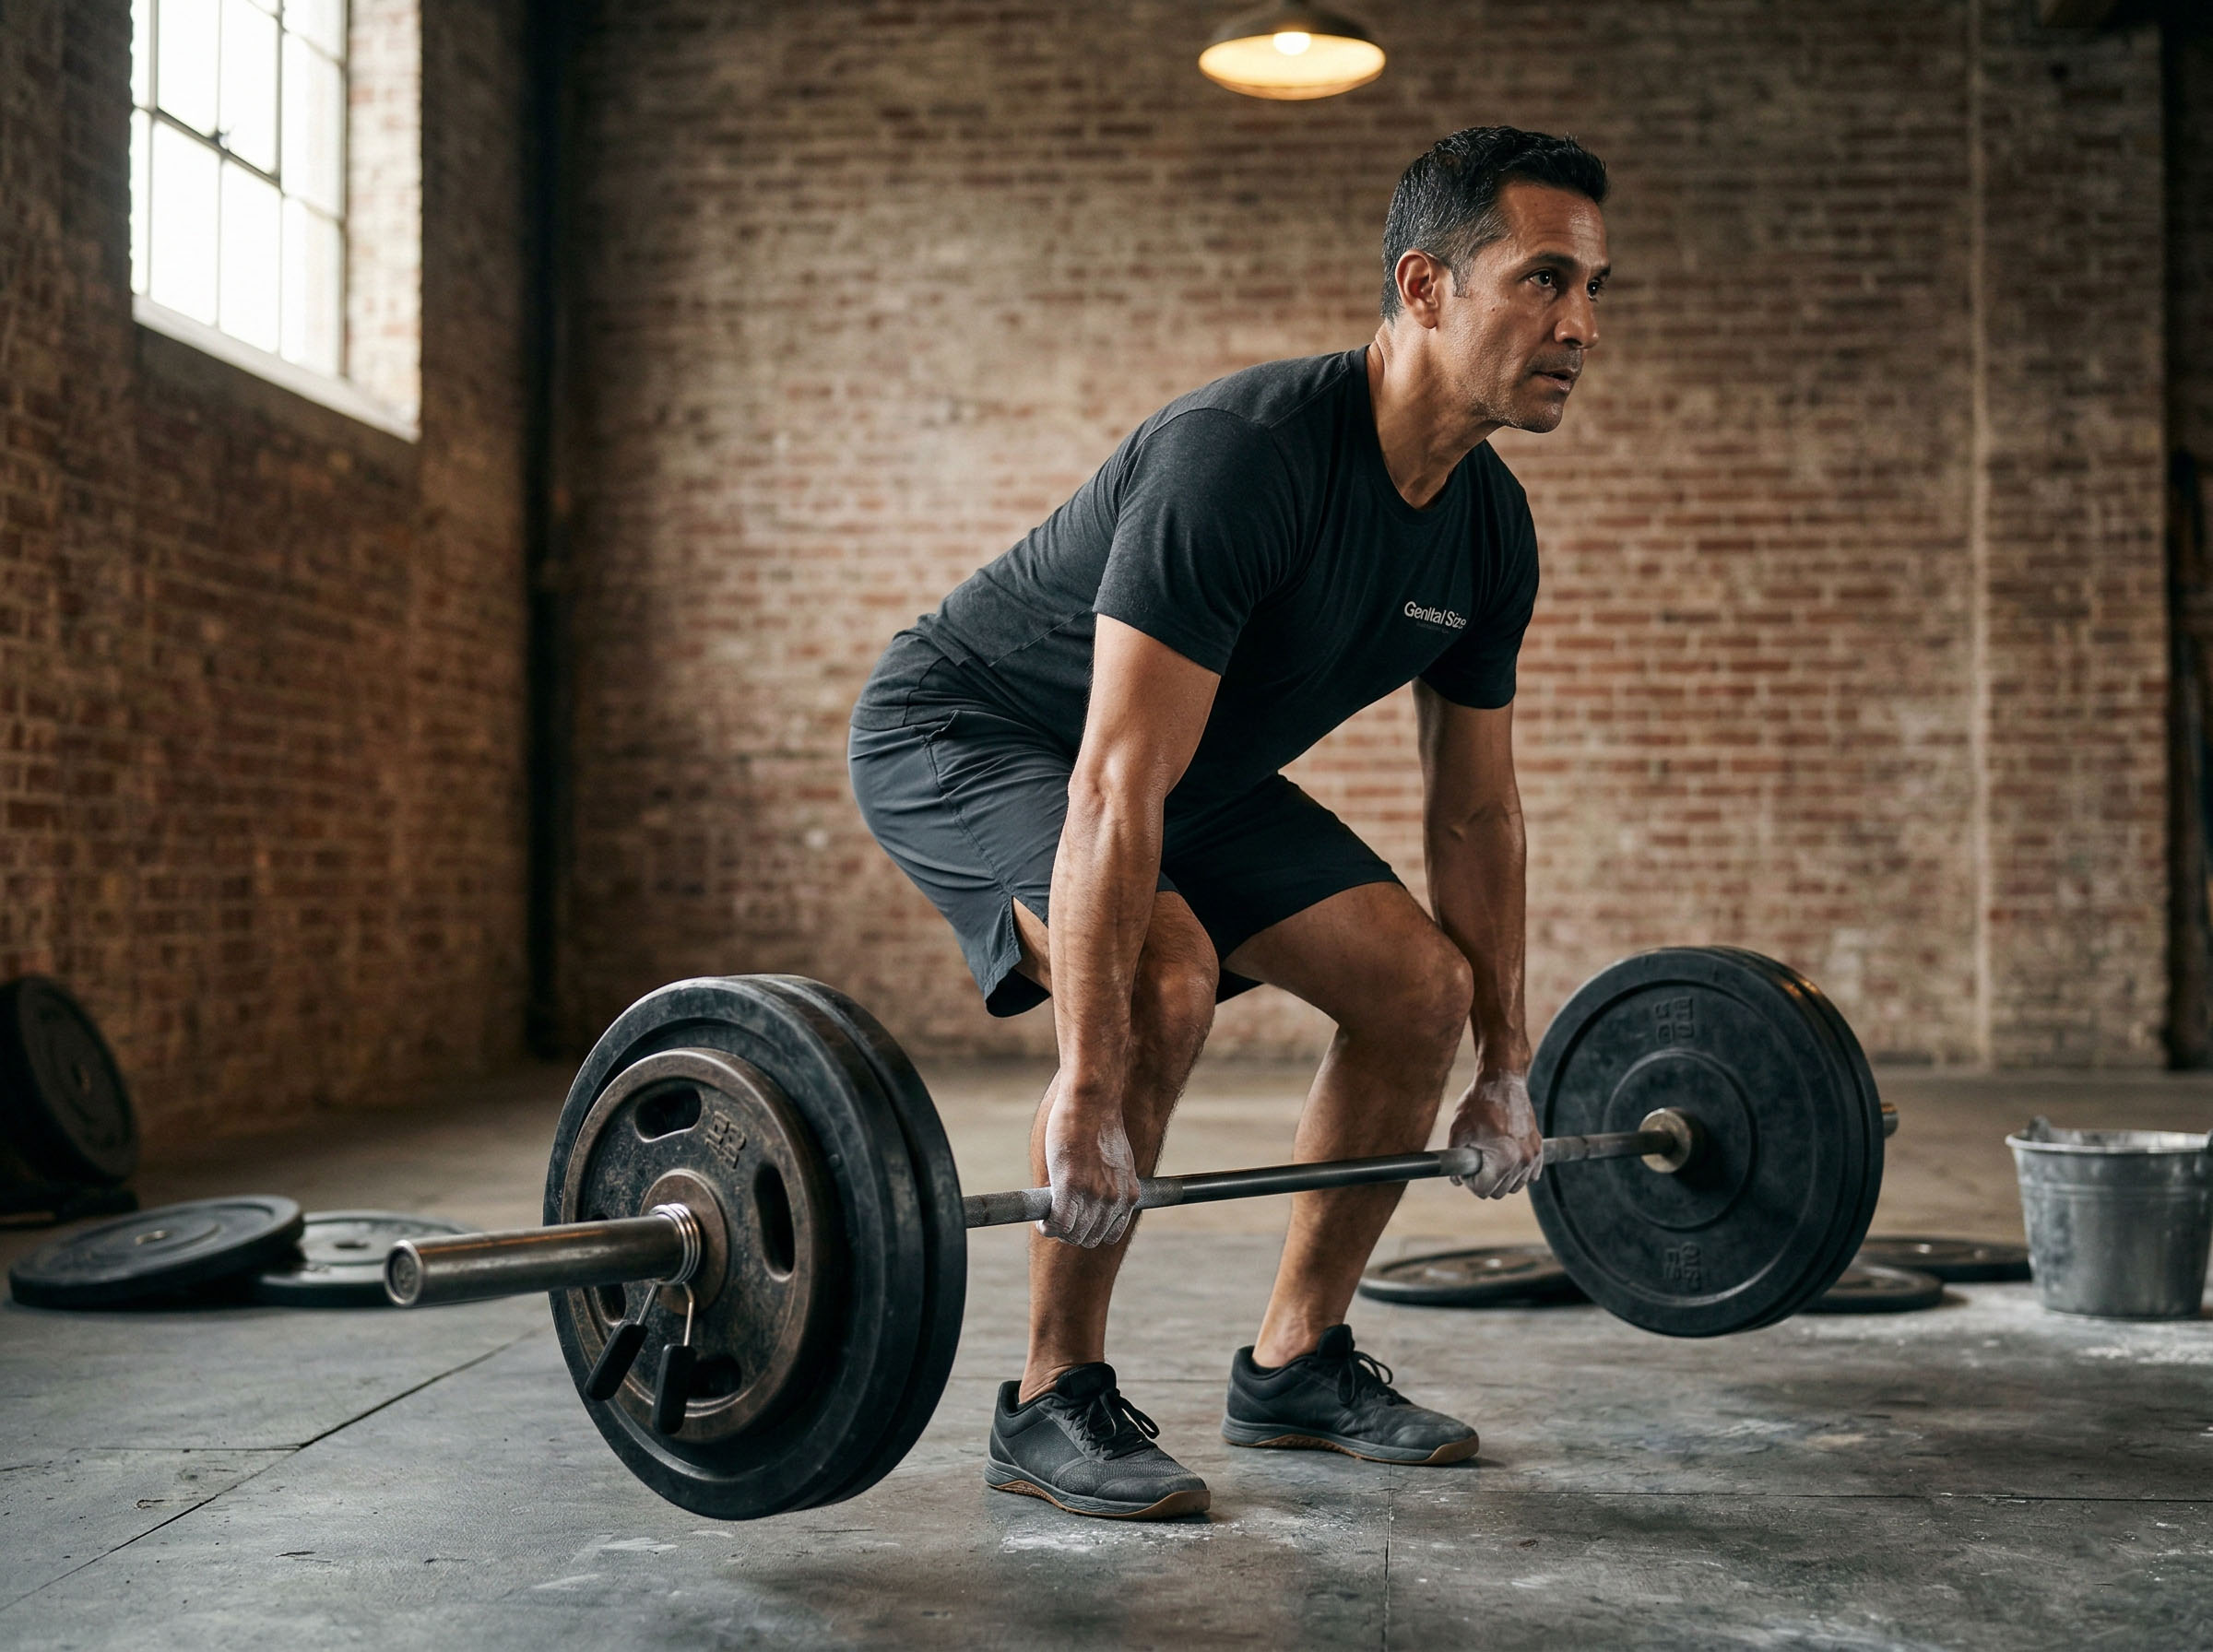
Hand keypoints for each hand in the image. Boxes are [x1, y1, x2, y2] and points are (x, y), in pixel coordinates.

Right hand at [1040, 1091, 1141, 1247]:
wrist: (1092, 1102)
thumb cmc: (1100, 1124)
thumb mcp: (1118, 1160)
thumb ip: (1110, 1182)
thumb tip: (1092, 1194)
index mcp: (1128, 1194)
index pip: (1110, 1234)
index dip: (1090, 1231)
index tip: (1077, 1221)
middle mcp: (1114, 1199)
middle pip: (1089, 1238)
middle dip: (1072, 1233)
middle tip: (1058, 1218)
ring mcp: (1093, 1195)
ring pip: (1072, 1234)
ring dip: (1058, 1230)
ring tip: (1049, 1216)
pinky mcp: (1070, 1187)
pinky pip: (1058, 1224)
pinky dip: (1048, 1227)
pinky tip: (1043, 1221)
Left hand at [1448, 1071, 1542, 1197]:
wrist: (1502, 1079)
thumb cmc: (1477, 1103)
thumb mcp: (1458, 1131)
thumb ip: (1455, 1160)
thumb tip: (1458, 1181)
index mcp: (1504, 1159)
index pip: (1483, 1191)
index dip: (1469, 1180)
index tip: (1466, 1164)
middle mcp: (1523, 1160)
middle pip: (1500, 1192)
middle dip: (1485, 1180)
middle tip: (1476, 1157)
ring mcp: (1533, 1154)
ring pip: (1515, 1186)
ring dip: (1501, 1177)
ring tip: (1489, 1155)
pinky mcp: (1539, 1147)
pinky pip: (1531, 1174)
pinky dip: (1518, 1171)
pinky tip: (1506, 1157)